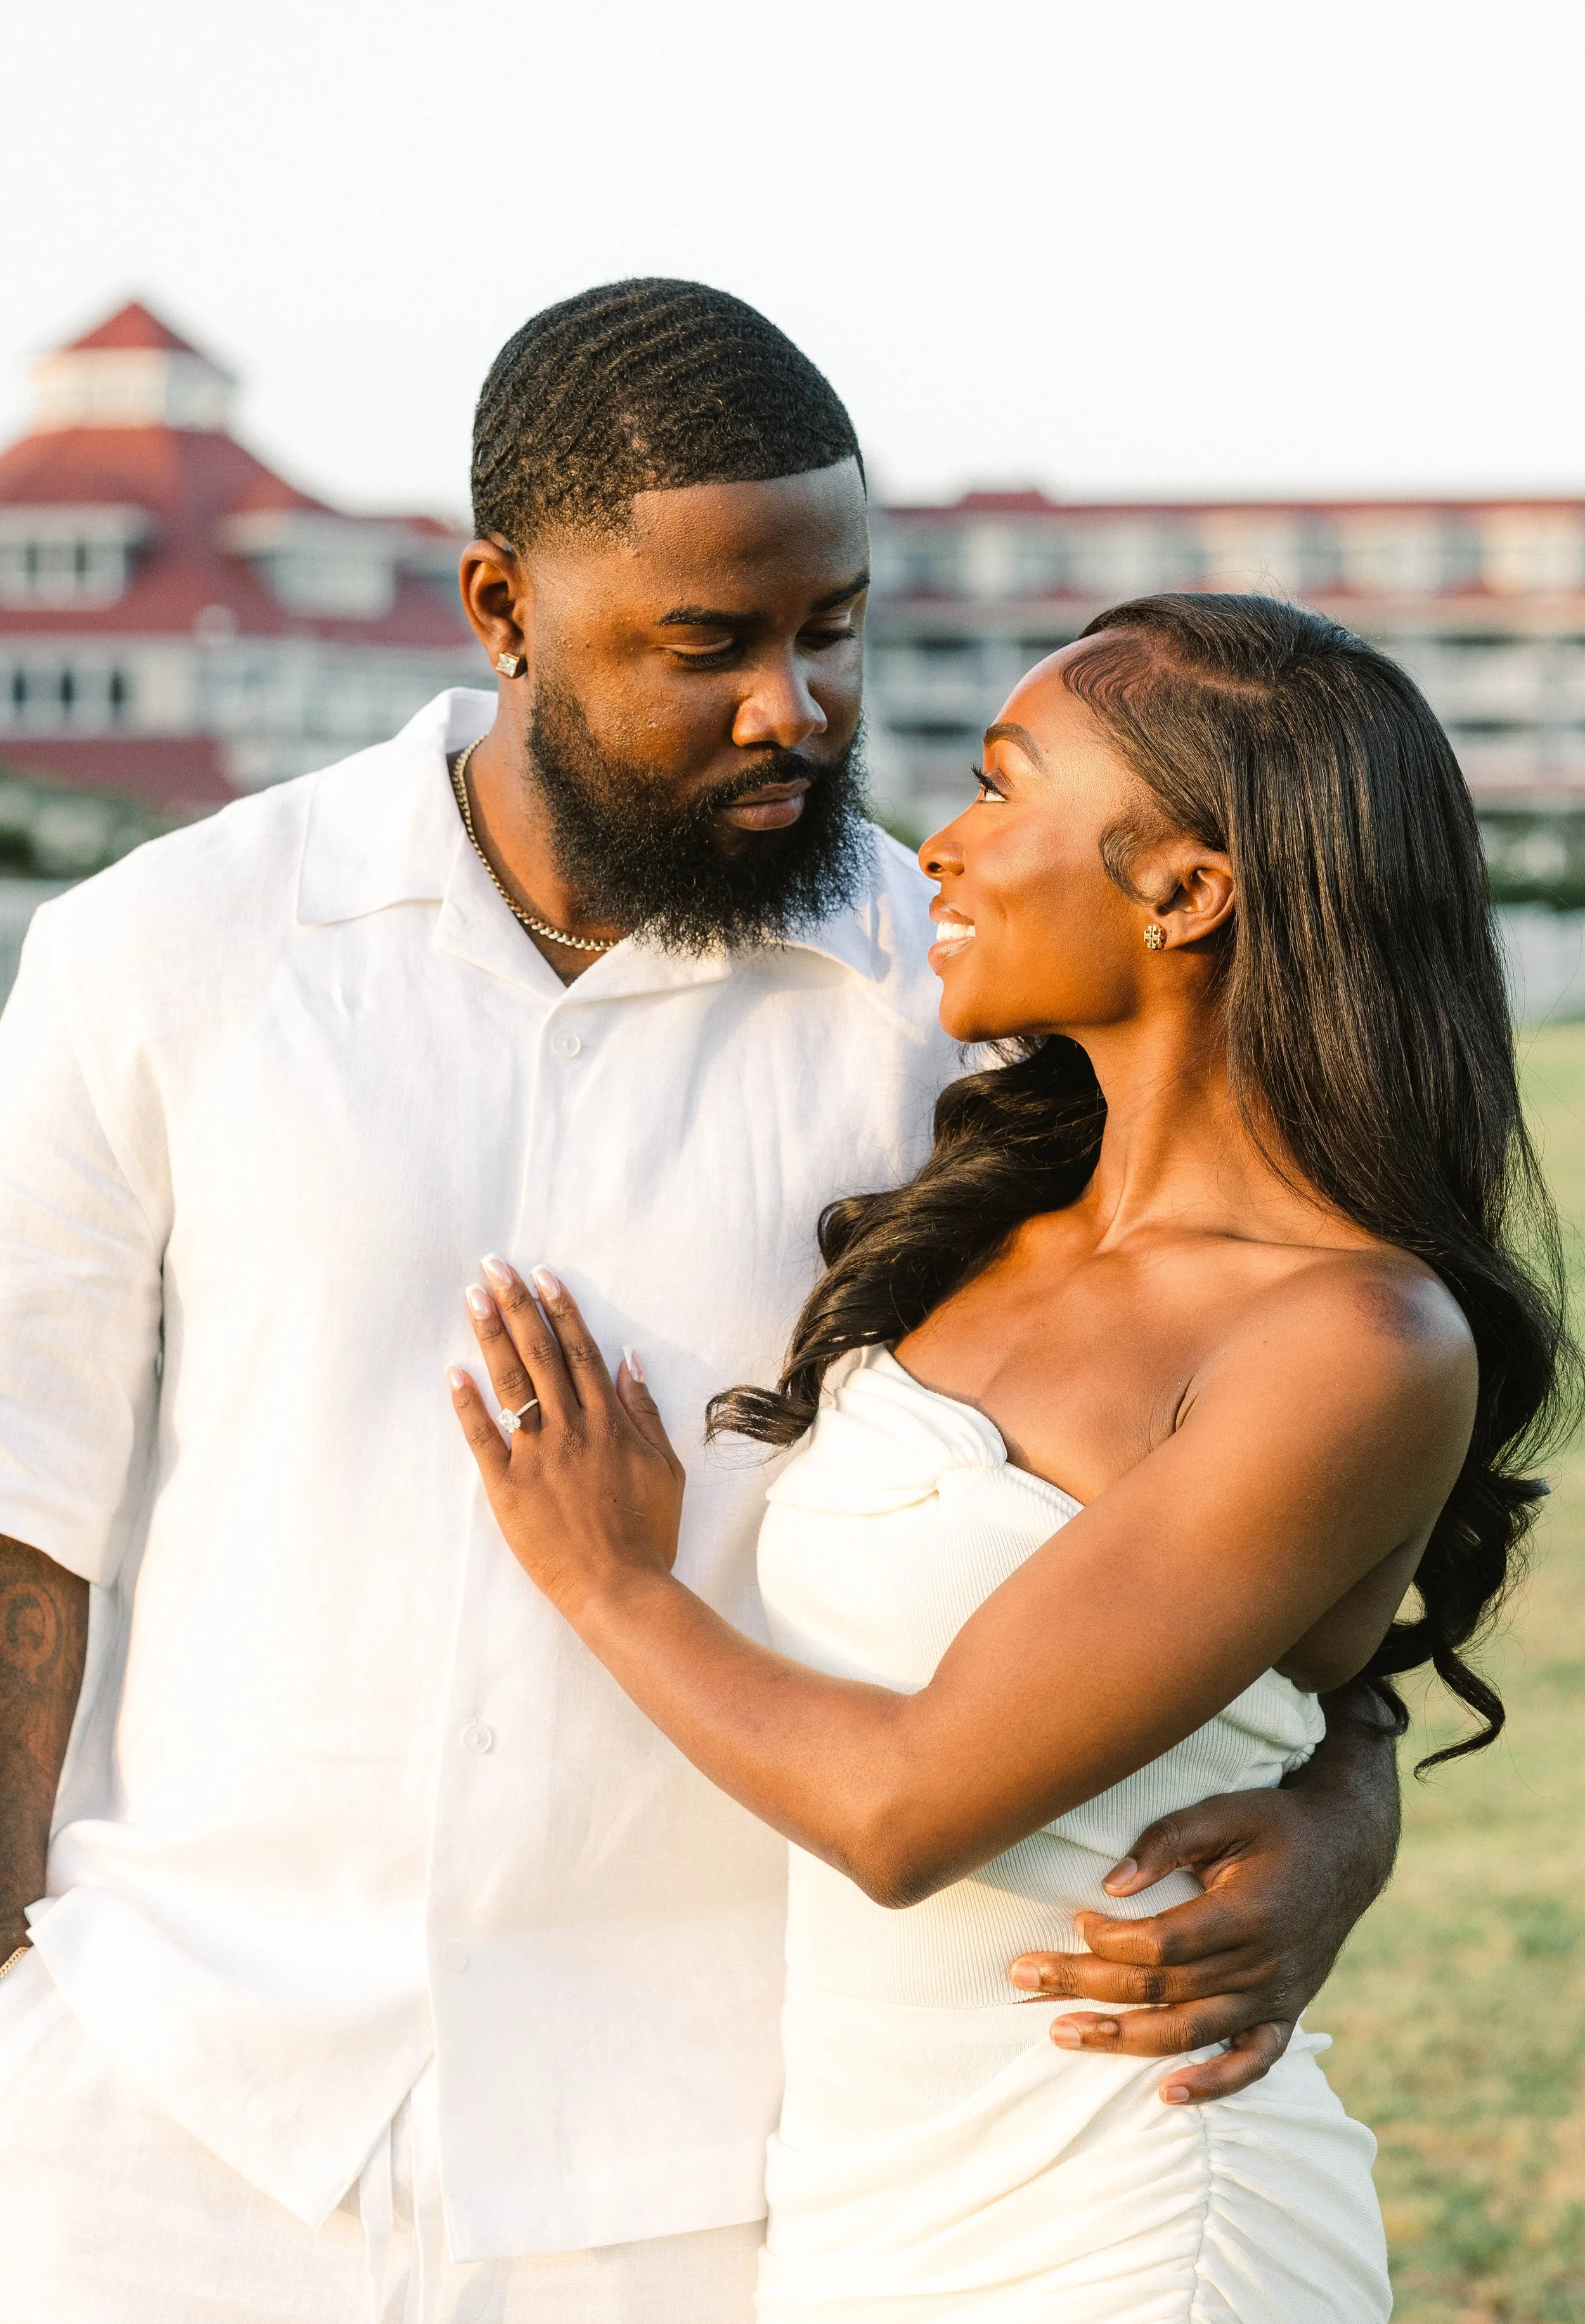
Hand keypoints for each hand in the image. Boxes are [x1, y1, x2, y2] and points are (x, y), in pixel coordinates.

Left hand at [448, 1259, 684, 1616]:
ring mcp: (537, 1457)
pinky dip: (467, 1404)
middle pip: (540, 1354)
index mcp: (609, 1422)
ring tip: (473, 1297)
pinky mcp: (508, 1488)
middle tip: (495, 1267)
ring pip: (511, 1384)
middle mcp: (571, 1429)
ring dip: (491, 1336)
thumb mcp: (665, 1467)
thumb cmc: (647, 1532)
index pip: (579, 1351)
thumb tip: (629, 1362)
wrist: (620, 1588)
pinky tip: (453, 1371)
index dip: (560, 1309)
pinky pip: (482, 1438)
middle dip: (517, 1305)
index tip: (543, 1275)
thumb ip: (644, 1413)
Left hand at [1008, 1779, 1381, 2103]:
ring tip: (1063, 2032)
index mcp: (1248, 1914)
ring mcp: (1277, 1998)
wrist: (1349, 1849)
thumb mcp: (1224, 1811)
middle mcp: (1263, 1966)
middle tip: (1024, 1976)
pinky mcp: (1286, 2015)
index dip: (1111, 1938)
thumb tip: (1111, 1883)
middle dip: (1086, 1985)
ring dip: (1123, 2038)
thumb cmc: (1276, 1823)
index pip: (1163, 1944)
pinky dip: (1213, 2085)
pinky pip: (1251, 2063)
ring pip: (1189, 2032)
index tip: (1074, 1919)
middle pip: (1161, 1989)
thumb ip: (1166, 1840)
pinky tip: (1168, 2095)